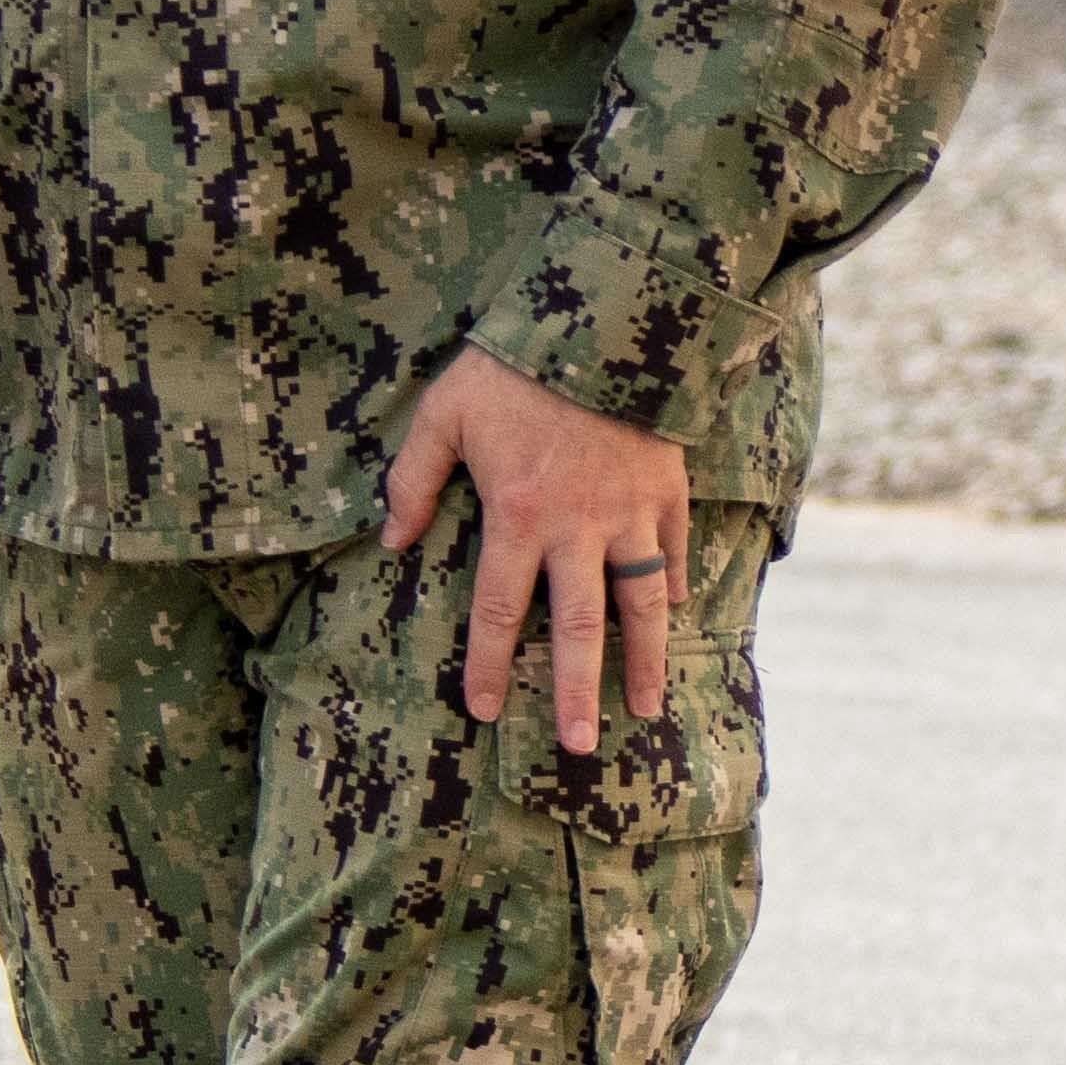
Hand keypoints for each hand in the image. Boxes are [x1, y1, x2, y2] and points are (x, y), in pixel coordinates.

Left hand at [381, 350, 692, 758]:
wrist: (604, 319)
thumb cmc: (512, 368)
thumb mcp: (444, 414)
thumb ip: (413, 481)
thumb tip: (392, 540)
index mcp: (518, 516)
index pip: (497, 610)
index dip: (487, 665)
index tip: (484, 711)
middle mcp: (577, 529)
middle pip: (578, 628)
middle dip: (575, 692)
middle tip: (580, 745)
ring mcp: (629, 513)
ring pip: (639, 604)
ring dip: (642, 660)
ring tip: (645, 708)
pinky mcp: (666, 489)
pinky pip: (673, 548)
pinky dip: (674, 585)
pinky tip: (673, 616)